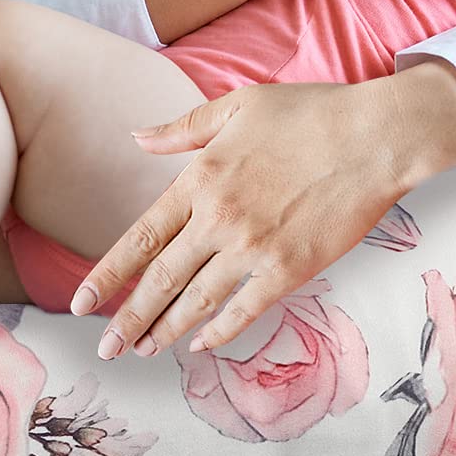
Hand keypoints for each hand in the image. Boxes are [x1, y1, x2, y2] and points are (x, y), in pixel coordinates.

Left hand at [70, 77, 452, 358]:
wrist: (374, 136)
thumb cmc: (310, 112)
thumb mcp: (239, 105)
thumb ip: (183, 128)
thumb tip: (136, 137)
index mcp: (201, 178)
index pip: (141, 237)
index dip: (108, 274)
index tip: (82, 300)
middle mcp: (219, 218)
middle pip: (160, 280)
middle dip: (128, 317)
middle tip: (104, 345)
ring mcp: (253, 248)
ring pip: (196, 301)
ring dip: (166, 330)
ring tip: (143, 350)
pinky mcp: (290, 269)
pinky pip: (245, 310)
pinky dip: (219, 331)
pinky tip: (202, 344)